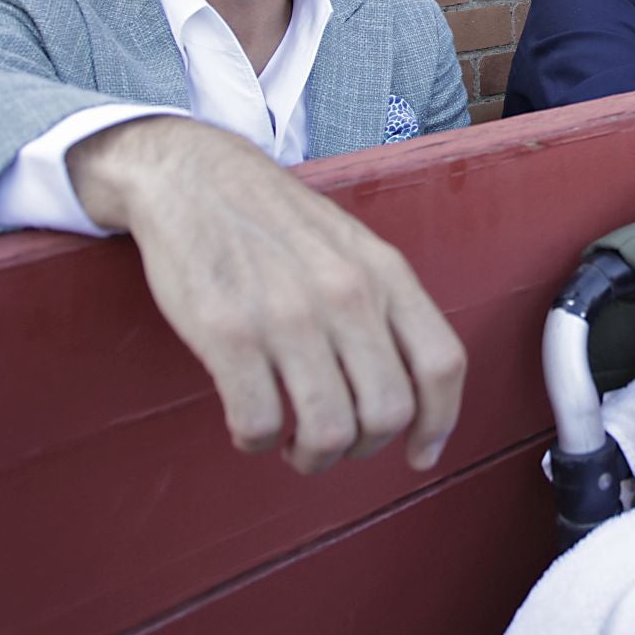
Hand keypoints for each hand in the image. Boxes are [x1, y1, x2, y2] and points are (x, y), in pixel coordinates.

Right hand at [67, 117, 466, 474]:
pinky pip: (260, 423)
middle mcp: (346, 295)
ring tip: (293, 443)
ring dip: (312, 458)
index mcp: (385, 273)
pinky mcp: (228, 333)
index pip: (441, 364)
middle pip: (388, 411)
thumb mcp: (352, 247)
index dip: (439, 422)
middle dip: (363, 448)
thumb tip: (414, 390)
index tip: (419, 454)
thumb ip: (386, 307)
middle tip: (334, 442)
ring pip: (328, 432)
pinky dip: (257, 440)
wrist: (193, 177)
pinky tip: (250, 423)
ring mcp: (288, 316)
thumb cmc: (276, 222)